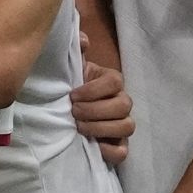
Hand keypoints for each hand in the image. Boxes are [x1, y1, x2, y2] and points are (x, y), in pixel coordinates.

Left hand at [71, 50, 132, 165]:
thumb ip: (76, 51)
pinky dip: (108, 150)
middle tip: (74, 112)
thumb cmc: (70, 87)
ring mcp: (122, 125)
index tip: (72, 95)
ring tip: (79, 127)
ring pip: (127, 126)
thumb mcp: (71, 68)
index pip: (115, 82)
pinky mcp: (118, 145)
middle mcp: (122, 102)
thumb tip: (82, 41)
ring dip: (100, 128)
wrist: (65, 110)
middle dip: (95, 110)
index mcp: (112, 81)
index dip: (94, 90)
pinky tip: (91, 146)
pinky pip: (123, 152)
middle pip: (123, 105)